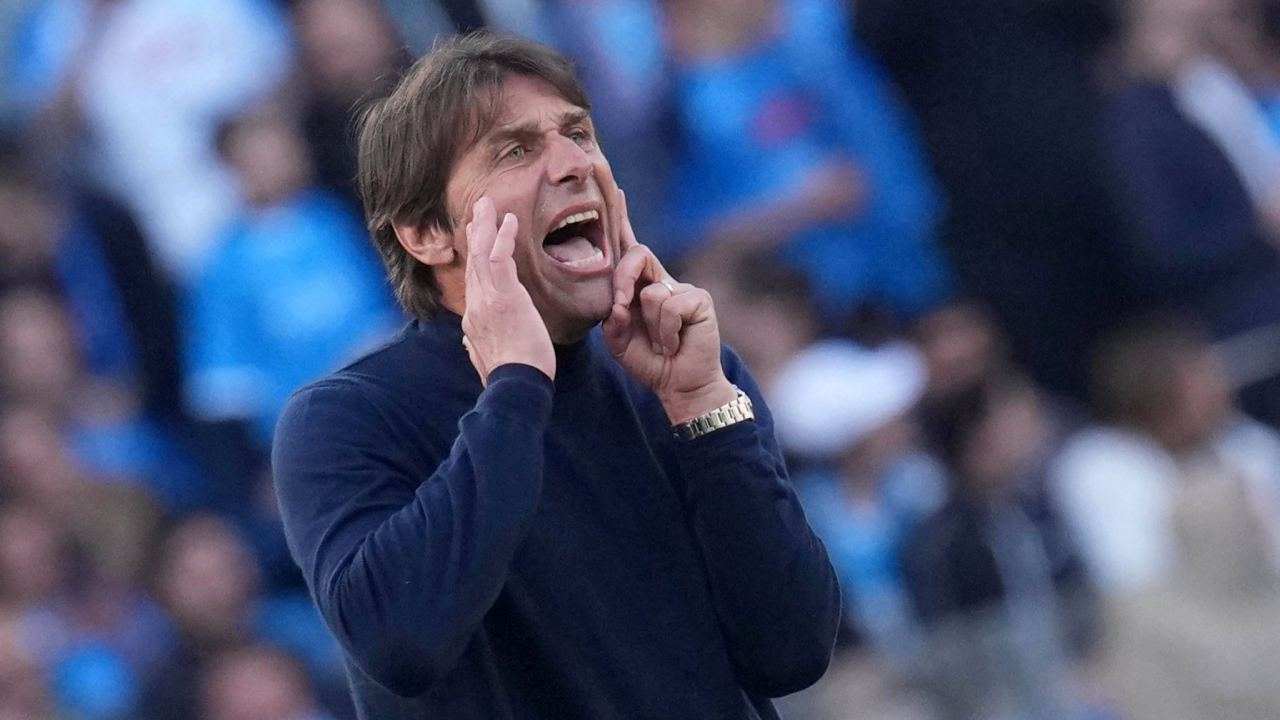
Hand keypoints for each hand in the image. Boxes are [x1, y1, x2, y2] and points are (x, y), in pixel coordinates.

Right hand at [461, 197, 554, 384]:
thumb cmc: (509, 378)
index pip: (472, 280)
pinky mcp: (504, 296)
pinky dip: (503, 237)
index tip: (477, 238)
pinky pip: (500, 259)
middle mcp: (475, 305)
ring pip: (481, 255)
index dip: (474, 257)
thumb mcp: (484, 361)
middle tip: (479, 209)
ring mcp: (487, 299)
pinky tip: (508, 220)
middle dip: (475, 233)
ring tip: (488, 204)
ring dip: (485, 226)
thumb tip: (468, 341)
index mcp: (473, 319)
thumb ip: (475, 347)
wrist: (515, 385)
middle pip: (473, 261)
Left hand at [602, 188, 736, 422]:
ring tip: (662, 343)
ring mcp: (681, 286)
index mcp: (639, 284)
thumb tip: (623, 298)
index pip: (625, 243)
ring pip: (648, 290)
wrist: (682, 383)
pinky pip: (667, 305)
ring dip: (647, 323)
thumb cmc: (651, 360)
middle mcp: (660, 278)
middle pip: (635, 254)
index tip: (611, 182)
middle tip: (624, 313)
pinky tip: (676, 343)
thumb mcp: (619, 339)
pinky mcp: (698, 298)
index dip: (618, 213)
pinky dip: (665, 331)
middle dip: (623, 283)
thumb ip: (615, 315)